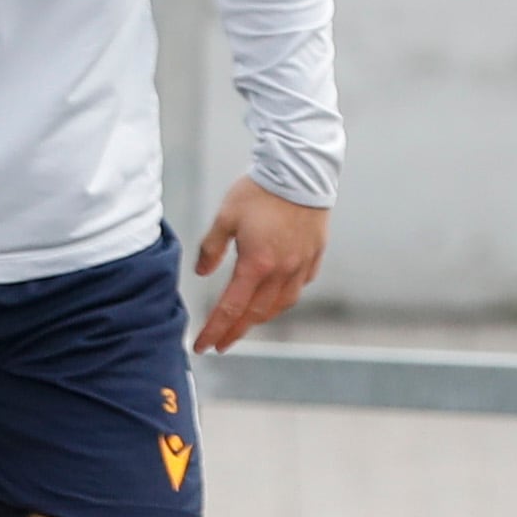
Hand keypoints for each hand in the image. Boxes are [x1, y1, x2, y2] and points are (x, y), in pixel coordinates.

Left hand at [192, 180, 329, 352]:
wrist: (300, 170)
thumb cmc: (261, 191)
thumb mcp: (225, 217)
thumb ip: (211, 248)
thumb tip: (201, 272)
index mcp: (256, 264)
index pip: (231, 308)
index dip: (215, 330)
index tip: (203, 346)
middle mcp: (282, 271)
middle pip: (256, 313)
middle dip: (236, 331)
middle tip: (222, 343)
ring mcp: (302, 264)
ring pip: (282, 304)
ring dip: (262, 318)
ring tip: (248, 322)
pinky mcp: (315, 254)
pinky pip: (300, 285)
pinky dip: (286, 296)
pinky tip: (278, 296)